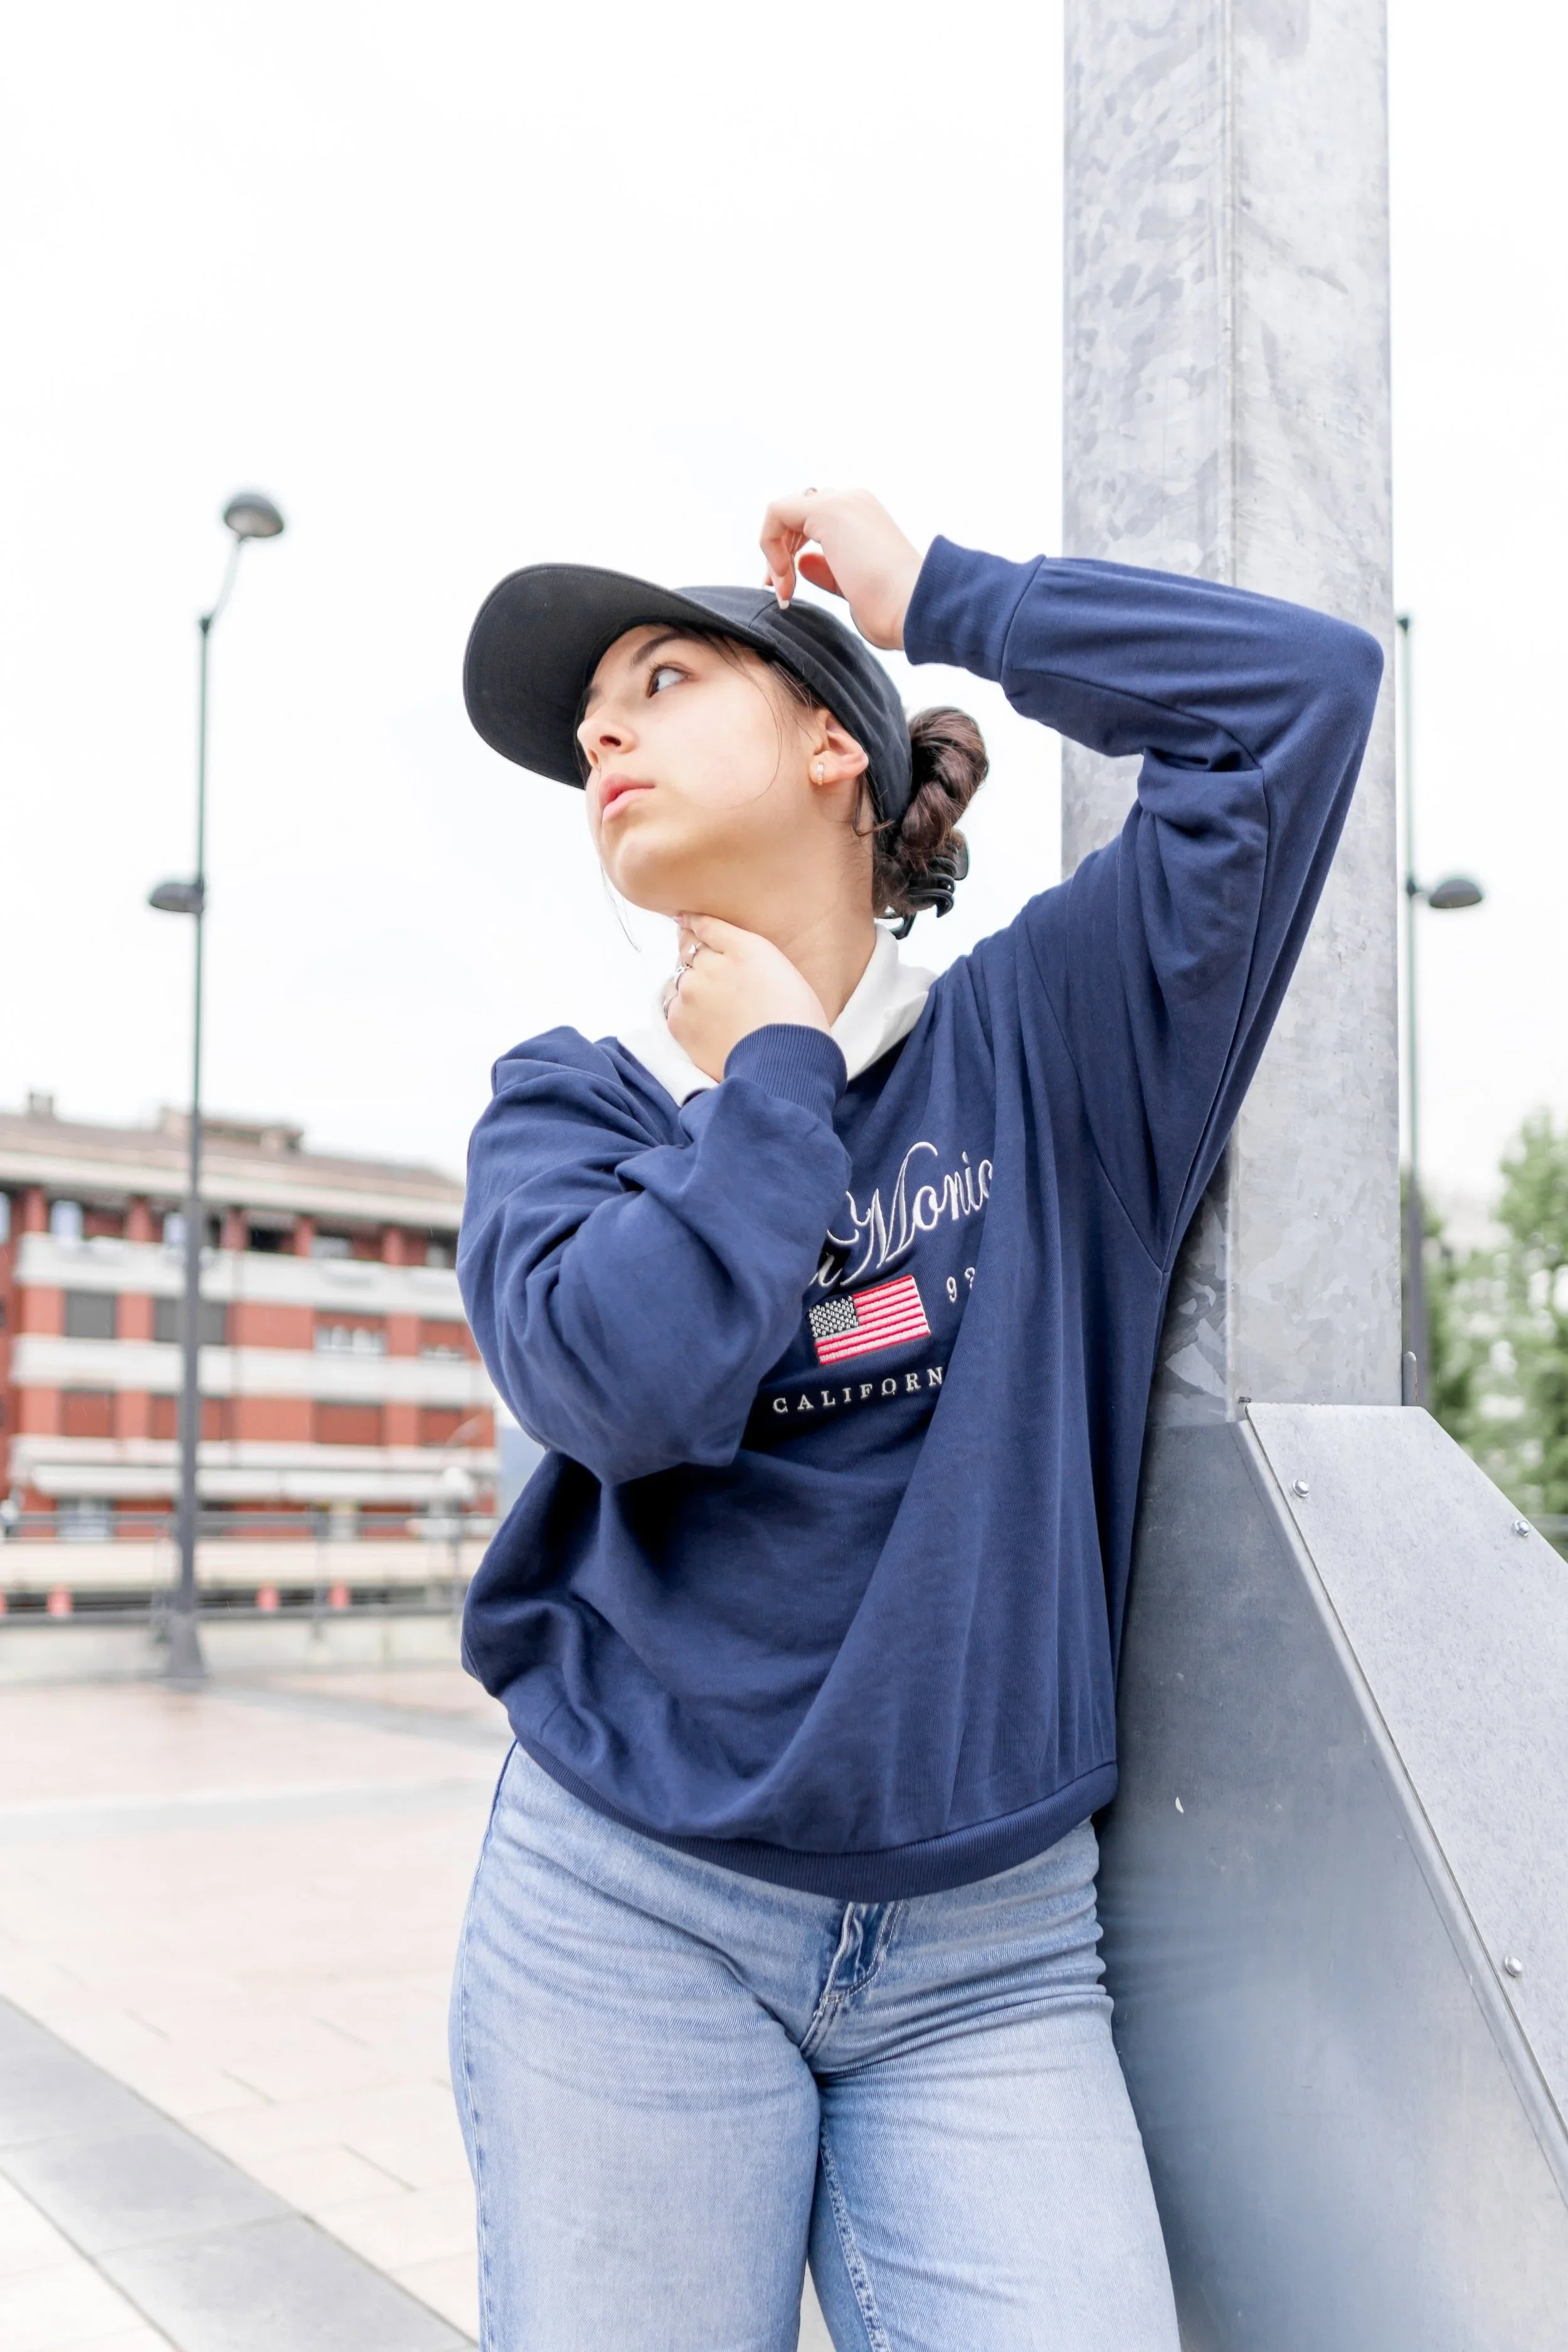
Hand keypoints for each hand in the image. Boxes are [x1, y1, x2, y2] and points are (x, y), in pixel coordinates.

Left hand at [664, 916, 827, 1080]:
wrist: (782, 1064)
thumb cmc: (795, 1021)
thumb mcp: (782, 972)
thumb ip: (747, 950)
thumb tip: (715, 937)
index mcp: (744, 947)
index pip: (706, 925)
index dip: (696, 926)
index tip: (691, 926)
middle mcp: (712, 963)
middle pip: (689, 951)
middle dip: (696, 959)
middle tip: (716, 981)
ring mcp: (691, 992)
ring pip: (679, 979)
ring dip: (689, 986)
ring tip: (714, 1009)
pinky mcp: (679, 1021)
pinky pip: (672, 1007)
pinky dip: (684, 1013)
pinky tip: (706, 1026)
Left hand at [758, 488, 923, 650]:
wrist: (914, 609)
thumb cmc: (894, 612)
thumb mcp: (853, 589)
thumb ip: (828, 572)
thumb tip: (803, 562)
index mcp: (864, 519)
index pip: (812, 522)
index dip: (791, 554)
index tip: (788, 593)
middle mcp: (854, 503)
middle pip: (795, 516)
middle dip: (778, 554)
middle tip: (780, 592)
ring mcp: (843, 502)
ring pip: (783, 513)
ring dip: (774, 554)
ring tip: (784, 592)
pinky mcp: (828, 509)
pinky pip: (776, 512)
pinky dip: (769, 545)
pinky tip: (785, 577)